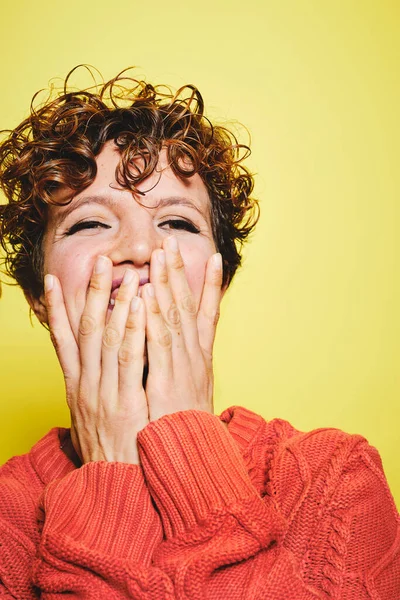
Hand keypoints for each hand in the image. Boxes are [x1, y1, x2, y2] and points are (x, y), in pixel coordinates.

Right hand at [44, 258, 148, 464]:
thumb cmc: (109, 450)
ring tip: (124, 273)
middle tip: (100, 260)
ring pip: (106, 338)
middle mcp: (85, 385)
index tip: (52, 280)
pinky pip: (130, 360)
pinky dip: (133, 330)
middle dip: (92, 293)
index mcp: (76, 386)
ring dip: (115, 303)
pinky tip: (140, 307)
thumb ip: (91, 387)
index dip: (57, 309)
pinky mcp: (124, 404)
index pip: (62, 339)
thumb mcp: (90, 416)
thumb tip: (93, 365)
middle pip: (86, 330)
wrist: (114, 489)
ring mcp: (103, 393)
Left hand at [142, 236, 222, 421]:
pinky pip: (160, 345)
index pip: (205, 314)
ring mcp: (184, 369)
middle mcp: (195, 358)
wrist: (192, 463)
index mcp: (200, 359)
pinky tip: (148, 295)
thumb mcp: (191, 393)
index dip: (207, 284)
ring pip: (175, 318)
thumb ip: (183, 367)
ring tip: (163, 255)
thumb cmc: (186, 428)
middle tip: (172, 241)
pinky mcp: (170, 384)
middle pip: (188, 308)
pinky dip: (154, 318)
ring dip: (169, 285)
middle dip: (180, 273)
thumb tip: (177, 345)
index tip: (209, 257)